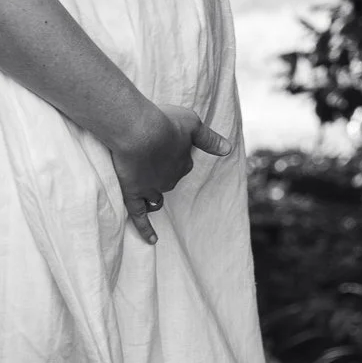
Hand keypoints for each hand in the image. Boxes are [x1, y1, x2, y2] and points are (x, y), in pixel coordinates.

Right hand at [110, 103, 230, 243]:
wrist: (139, 131)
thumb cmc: (165, 122)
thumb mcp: (193, 122)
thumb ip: (209, 138)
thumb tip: (228, 149)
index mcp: (183, 163)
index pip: (183, 163)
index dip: (174, 154)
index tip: (167, 145)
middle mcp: (170, 180)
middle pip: (169, 180)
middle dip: (163, 173)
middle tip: (152, 159)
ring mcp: (151, 189)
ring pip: (156, 199)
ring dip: (156, 198)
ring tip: (151, 196)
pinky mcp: (133, 194)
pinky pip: (139, 217)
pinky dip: (146, 229)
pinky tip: (152, 240)